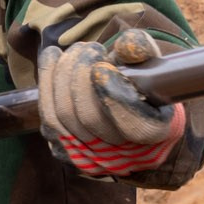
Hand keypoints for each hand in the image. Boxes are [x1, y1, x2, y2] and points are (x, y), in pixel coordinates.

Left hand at [38, 28, 185, 176]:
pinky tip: (53, 56)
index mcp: (156, 136)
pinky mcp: (64, 151)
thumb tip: (124, 45)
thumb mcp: (155, 66)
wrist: (132, 120)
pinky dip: (47, 82)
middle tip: (90, 48)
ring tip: (75, 50)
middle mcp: (123, 156)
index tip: (103, 66)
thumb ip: (144, 52)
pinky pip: (48, 118)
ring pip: (62, 117)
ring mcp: (90, 158)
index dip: (116, 97)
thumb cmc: (146, 88)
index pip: (136, 126)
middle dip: (82, 75)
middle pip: (90, 118)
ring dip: (62, 74)